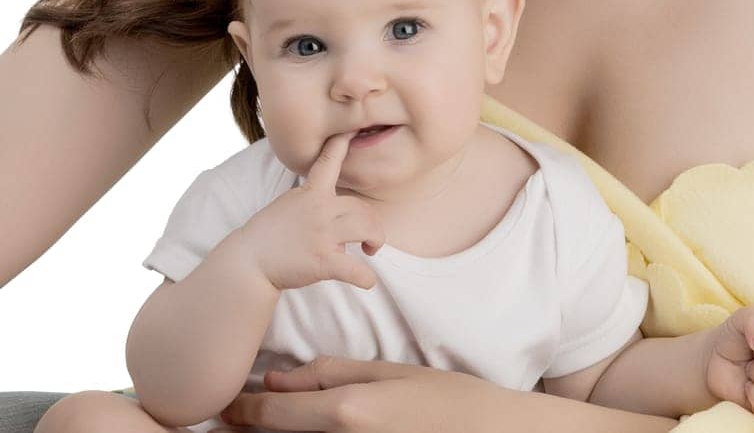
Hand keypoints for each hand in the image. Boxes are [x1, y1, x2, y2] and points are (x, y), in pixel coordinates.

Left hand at [219, 357, 502, 431]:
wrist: (483, 431)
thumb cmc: (440, 397)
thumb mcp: (385, 373)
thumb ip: (329, 374)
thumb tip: (276, 378)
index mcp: (345, 411)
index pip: (272, 413)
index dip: (240, 408)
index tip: (223, 403)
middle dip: (249, 426)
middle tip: (232, 416)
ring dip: (275, 432)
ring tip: (260, 422)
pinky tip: (300, 427)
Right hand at [233, 132, 385, 292]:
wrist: (246, 263)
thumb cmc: (265, 236)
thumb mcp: (286, 206)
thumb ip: (309, 199)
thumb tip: (327, 199)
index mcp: (309, 194)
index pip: (328, 163)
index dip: (341, 145)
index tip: (352, 130)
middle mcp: (320, 209)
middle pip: (362, 207)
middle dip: (372, 223)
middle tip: (370, 239)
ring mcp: (323, 234)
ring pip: (368, 228)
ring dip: (376, 240)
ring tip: (370, 250)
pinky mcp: (323, 260)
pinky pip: (356, 268)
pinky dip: (365, 277)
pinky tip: (366, 281)